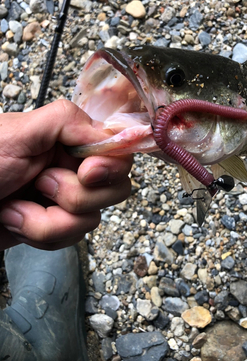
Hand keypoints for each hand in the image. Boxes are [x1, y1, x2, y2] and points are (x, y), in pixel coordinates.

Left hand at [0, 99, 131, 250]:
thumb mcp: (18, 133)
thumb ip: (66, 121)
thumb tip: (112, 133)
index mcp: (69, 139)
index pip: (118, 151)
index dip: (109, 166)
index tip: (85, 173)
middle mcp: (72, 168)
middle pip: (115, 189)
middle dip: (75, 197)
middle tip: (40, 184)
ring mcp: (64, 200)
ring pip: (92, 219)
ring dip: (48, 221)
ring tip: (15, 207)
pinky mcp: (53, 226)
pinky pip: (71, 239)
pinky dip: (40, 234)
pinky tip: (14, 220)